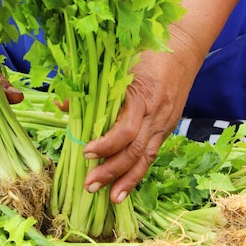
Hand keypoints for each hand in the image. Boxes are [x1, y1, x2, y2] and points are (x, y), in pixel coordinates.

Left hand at [82, 25, 205, 203]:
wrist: (182, 46)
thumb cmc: (144, 50)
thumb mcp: (117, 62)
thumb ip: (91, 85)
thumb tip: (63, 106)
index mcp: (142, 95)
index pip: (125, 130)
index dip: (105, 144)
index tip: (85, 152)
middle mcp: (156, 114)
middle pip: (135, 150)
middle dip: (111, 170)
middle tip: (89, 185)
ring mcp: (164, 122)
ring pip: (146, 158)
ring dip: (127, 180)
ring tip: (110, 199)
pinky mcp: (167, 126)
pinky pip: (152, 154)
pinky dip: (139, 173)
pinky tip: (126, 188)